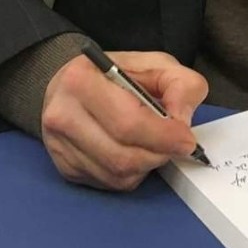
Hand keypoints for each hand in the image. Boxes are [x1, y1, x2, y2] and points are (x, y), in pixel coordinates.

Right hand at [41, 50, 208, 190]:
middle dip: (160, 153)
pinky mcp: (65, 169)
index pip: (128, 122)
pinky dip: (133, 173)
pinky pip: (110, 183)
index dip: (164, 136)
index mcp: (82, 81)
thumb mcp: (156, 64)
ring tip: (156, 144)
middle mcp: (63, 116)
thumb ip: (180, 84)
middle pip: (123, 155)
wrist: (72, 85)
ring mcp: (60, 146)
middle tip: (177, 144)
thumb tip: (182, 119)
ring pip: (118, 174)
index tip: (187, 139)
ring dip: (148, 164)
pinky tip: (136, 152)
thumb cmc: (116, 74)